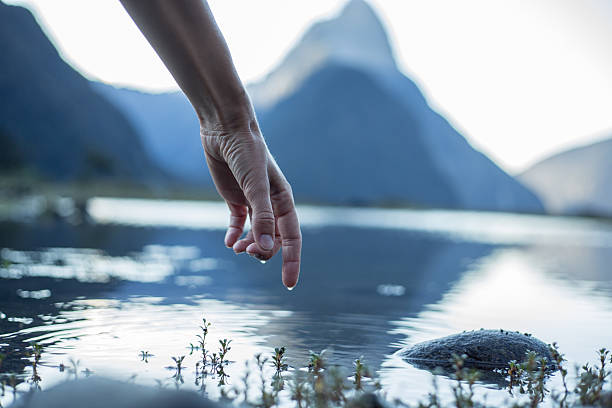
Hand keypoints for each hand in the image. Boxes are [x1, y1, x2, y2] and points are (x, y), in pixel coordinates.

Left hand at [201, 121, 300, 288]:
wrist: (226, 129)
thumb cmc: (247, 153)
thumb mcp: (256, 186)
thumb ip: (262, 217)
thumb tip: (268, 249)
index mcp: (284, 201)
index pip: (292, 238)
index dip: (292, 262)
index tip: (288, 284)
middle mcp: (271, 204)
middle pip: (274, 239)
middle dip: (264, 252)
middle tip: (248, 253)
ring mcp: (253, 201)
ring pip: (257, 234)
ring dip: (249, 246)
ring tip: (237, 249)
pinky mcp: (235, 197)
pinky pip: (237, 223)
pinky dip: (234, 235)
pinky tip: (228, 242)